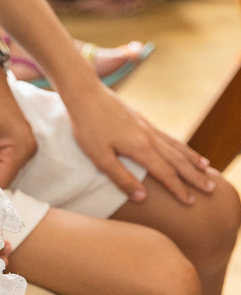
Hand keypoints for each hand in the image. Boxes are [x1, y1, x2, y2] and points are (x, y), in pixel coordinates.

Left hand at [64, 82, 213, 204]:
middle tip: (210, 189)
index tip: (191, 202)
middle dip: (194, 176)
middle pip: (177, 160)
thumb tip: (142, 197)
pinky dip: (178, 144)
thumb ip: (121, 177)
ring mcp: (146, 126)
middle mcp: (149, 136)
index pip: (165, 173)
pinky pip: (166, 135)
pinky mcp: (140, 119)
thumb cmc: (87, 126)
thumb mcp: (98, 157)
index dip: (178, 189)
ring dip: (191, 158)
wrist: (84, 92)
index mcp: (140, 148)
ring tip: (205, 168)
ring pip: (175, 145)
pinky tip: (179, 147)